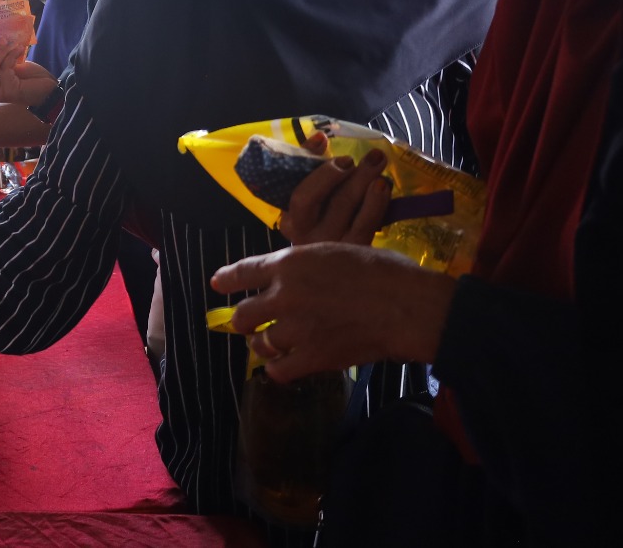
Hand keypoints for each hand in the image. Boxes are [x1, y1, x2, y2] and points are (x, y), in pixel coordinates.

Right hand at [0, 38, 56, 106]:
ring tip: (12, 44)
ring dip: (2, 51)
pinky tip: (20, 49)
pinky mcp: (9, 90)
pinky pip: (5, 67)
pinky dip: (11, 55)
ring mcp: (0, 92)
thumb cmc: (34, 78)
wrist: (51, 90)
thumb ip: (3, 60)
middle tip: (2, 39)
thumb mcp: (15, 66)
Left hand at [209, 243, 454, 382]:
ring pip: (259, 342)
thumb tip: (297, 274)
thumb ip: (308, 264)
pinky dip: (279, 369)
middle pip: (244, 313)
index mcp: (290, 264)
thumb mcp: (337, 251)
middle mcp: (284, 295)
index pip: (243, 272)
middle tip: (249, 323)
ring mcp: (295, 329)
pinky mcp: (311, 357)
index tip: (216, 284)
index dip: (227, 279)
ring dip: (261, 344)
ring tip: (267, 344)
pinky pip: (279, 370)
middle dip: (244, 320)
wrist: (406, 306)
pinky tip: (285, 366)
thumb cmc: (383, 271)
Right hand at [277, 133, 390, 245]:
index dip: (319, 173)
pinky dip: (375, 203)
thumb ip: (307, 165)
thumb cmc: (318, 220)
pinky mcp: (355, 251)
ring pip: (348, 208)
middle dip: (347, 172)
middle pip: (328, 200)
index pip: (301, 196)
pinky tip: (382, 186)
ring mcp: (332, 245)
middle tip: (368, 155)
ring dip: (364, 180)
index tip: (329, 148)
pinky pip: (366, 224)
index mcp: (291, 221)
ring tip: (377, 160)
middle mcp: (309, 236)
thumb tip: (319, 137)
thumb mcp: (307, 195)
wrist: (331, 266)